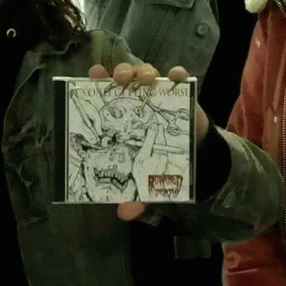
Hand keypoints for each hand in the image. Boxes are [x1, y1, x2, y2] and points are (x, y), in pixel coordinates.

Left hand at [88, 63, 205, 220]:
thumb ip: (134, 194)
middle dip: (122, 72)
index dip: (99, 79)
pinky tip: (177, 76)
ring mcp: (158, 93)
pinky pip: (179, 78)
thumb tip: (125, 213)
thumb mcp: (144, 180)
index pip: (105, 91)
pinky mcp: (181, 94)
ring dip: (144, 71)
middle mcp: (137, 98)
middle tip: (121, 79)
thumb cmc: (158, 161)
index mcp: (121, 114)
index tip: (93, 74)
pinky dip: (177, 74)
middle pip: (126, 77)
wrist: (191, 156)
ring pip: (148, 73)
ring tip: (144, 79)